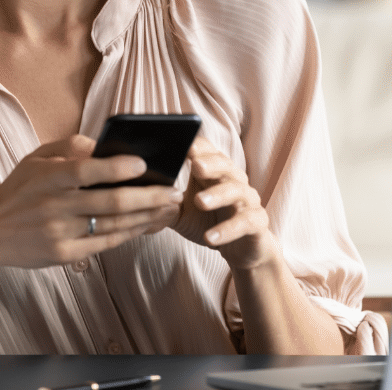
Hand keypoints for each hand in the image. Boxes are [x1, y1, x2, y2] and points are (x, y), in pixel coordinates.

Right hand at [0, 135, 182, 269]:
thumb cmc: (18, 189)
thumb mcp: (36, 158)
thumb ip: (70, 145)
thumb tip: (106, 145)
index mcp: (47, 178)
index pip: (85, 170)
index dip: (116, 167)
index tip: (143, 163)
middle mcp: (53, 207)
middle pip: (110, 203)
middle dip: (148, 197)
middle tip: (174, 191)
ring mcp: (59, 234)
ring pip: (113, 225)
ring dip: (147, 217)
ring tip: (169, 208)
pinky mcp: (63, 256)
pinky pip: (104, 244)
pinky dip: (129, 234)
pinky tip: (147, 225)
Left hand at [172, 136, 279, 269]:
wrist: (242, 249)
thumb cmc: (208, 223)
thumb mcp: (182, 212)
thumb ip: (164, 201)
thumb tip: (134, 194)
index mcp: (214, 172)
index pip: (206, 151)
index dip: (195, 146)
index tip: (180, 141)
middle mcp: (233, 180)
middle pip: (224, 165)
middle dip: (210, 163)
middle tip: (195, 165)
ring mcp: (247, 200)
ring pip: (236, 190)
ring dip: (218, 195)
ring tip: (200, 201)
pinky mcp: (257, 222)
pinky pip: (245, 222)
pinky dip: (228, 229)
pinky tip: (210, 237)